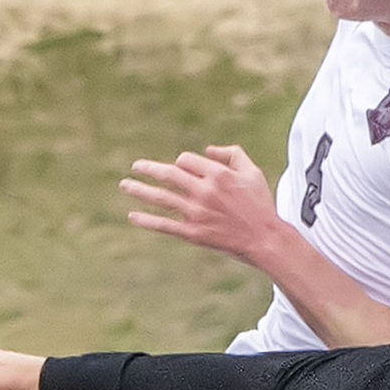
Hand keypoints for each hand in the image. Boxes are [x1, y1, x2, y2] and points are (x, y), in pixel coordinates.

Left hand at [122, 142, 280, 264]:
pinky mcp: (194, 233)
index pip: (186, 160)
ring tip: (124, 185)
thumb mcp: (252, 172)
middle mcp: (204, 191)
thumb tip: (207, 150)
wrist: (264, 239)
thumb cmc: (260, 204)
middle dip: (149, 168)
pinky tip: (133, 216)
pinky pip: (165, 225)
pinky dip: (147, 220)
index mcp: (218, 174)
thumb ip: (232, 154)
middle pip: (169, 174)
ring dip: (140, 190)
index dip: (181, 162)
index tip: (181, 168)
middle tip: (135, 166)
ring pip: (161, 197)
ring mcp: (197, 213)